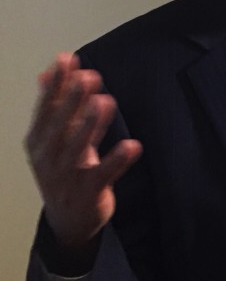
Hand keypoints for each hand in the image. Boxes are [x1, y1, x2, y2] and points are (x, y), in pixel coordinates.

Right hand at [25, 54, 141, 253]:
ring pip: (79, 148)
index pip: (45, 108)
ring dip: (92, 124)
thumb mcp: (52, 138)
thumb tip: (47, 72)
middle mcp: (49, 157)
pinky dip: (118, 160)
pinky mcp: (89, 192)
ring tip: (105, 101)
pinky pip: (104, 174)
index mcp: (38, 141)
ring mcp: (68, 176)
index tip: (67, 59)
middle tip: (88, 76)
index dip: (57, 84)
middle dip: (73, 100)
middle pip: (60, 125)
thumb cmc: (62, 170)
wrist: (67, 221)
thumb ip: (53, 105)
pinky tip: (132, 145)